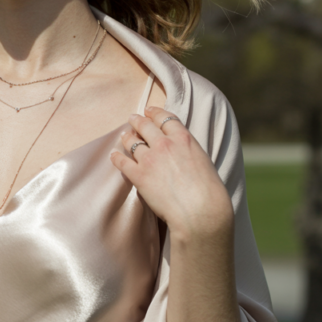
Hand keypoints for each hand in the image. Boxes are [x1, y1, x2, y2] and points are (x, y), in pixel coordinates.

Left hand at [110, 107, 232, 241]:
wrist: (200, 210)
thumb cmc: (208, 191)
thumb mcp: (203, 161)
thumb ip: (188, 151)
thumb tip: (182, 153)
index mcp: (184, 138)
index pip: (166, 118)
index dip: (155, 113)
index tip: (150, 111)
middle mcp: (165, 144)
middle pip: (146, 126)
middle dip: (138, 120)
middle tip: (133, 118)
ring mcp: (150, 159)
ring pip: (132, 142)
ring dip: (127, 137)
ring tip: (124, 135)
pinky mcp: (139, 176)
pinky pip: (123, 162)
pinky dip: (117, 157)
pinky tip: (114, 155)